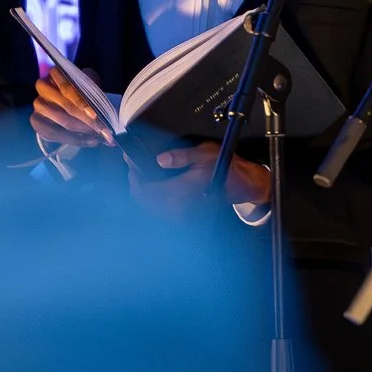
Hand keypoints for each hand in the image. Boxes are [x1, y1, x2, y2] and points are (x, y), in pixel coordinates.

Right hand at [31, 68, 111, 155]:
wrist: (66, 99)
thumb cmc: (81, 89)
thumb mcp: (88, 83)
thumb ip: (92, 90)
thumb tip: (101, 108)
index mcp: (55, 73)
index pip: (66, 87)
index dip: (80, 102)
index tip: (94, 115)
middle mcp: (43, 86)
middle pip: (65, 106)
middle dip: (86, 120)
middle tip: (103, 130)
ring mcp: (38, 104)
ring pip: (62, 121)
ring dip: (83, 130)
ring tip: (99, 136)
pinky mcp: (36, 120)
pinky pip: (55, 134)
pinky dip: (75, 139)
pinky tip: (89, 141)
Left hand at [131, 141, 271, 216]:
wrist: (240, 186)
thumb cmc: (224, 168)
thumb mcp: (204, 153)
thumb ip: (180, 156)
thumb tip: (160, 159)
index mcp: (178, 193)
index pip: (142, 190)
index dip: (133, 175)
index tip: (131, 161)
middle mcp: (176, 209)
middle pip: (142, 200)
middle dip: (136, 182)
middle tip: (135, 166)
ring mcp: (179, 217)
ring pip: (149, 207)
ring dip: (143, 191)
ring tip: (143, 174)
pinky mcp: (183, 218)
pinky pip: (159, 211)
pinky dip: (153, 199)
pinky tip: (155, 187)